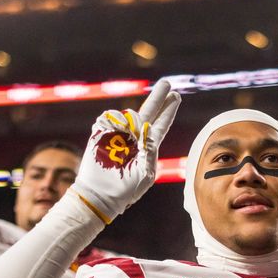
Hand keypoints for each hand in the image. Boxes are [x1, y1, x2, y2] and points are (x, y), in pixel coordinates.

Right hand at [71, 80, 180, 222]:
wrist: (100, 194)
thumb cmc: (127, 189)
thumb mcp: (146, 174)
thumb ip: (150, 151)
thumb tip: (148, 129)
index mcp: (148, 146)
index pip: (161, 124)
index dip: (168, 111)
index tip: (176, 96)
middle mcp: (135, 137)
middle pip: (149, 111)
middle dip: (158, 97)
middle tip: (166, 83)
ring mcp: (118, 134)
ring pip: (127, 115)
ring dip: (129, 120)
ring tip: (127, 132)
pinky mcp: (101, 133)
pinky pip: (107, 118)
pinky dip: (111, 121)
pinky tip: (113, 129)